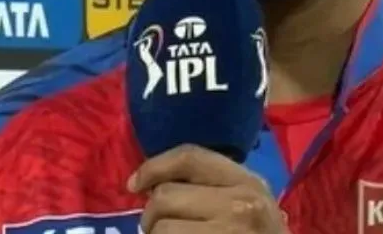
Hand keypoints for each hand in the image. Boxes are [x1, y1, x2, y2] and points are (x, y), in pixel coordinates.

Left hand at [128, 144, 288, 233]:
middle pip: (166, 196)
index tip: (133, 184)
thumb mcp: (249, 203)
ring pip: (161, 229)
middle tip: (157, 230)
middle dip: (151, 216)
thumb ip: (212, 187)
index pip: (190, 157)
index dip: (154, 166)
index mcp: (248, 182)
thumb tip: (152, 184)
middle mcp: (241, 205)